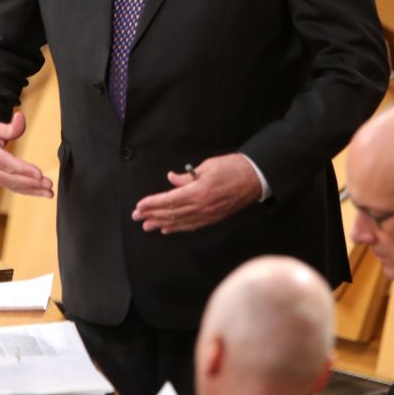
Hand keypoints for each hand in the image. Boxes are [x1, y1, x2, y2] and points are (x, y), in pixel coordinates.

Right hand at [0, 113, 53, 197]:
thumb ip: (10, 126)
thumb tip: (20, 117)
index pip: (8, 164)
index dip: (25, 170)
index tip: (39, 174)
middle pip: (12, 179)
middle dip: (32, 183)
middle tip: (49, 184)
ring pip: (13, 186)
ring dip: (33, 190)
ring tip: (49, 193)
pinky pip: (12, 187)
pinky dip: (26, 191)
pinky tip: (40, 192)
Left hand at [132, 153, 260, 233]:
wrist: (256, 178)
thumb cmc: (233, 167)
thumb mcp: (207, 166)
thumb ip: (187, 177)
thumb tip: (172, 180)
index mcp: (199, 191)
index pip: (169, 200)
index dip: (152, 204)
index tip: (139, 205)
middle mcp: (202, 206)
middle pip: (171, 214)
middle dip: (152, 215)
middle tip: (137, 217)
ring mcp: (208, 215)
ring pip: (180, 222)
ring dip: (161, 224)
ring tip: (147, 226)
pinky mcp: (214, 218)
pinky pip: (192, 225)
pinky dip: (178, 227)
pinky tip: (168, 229)